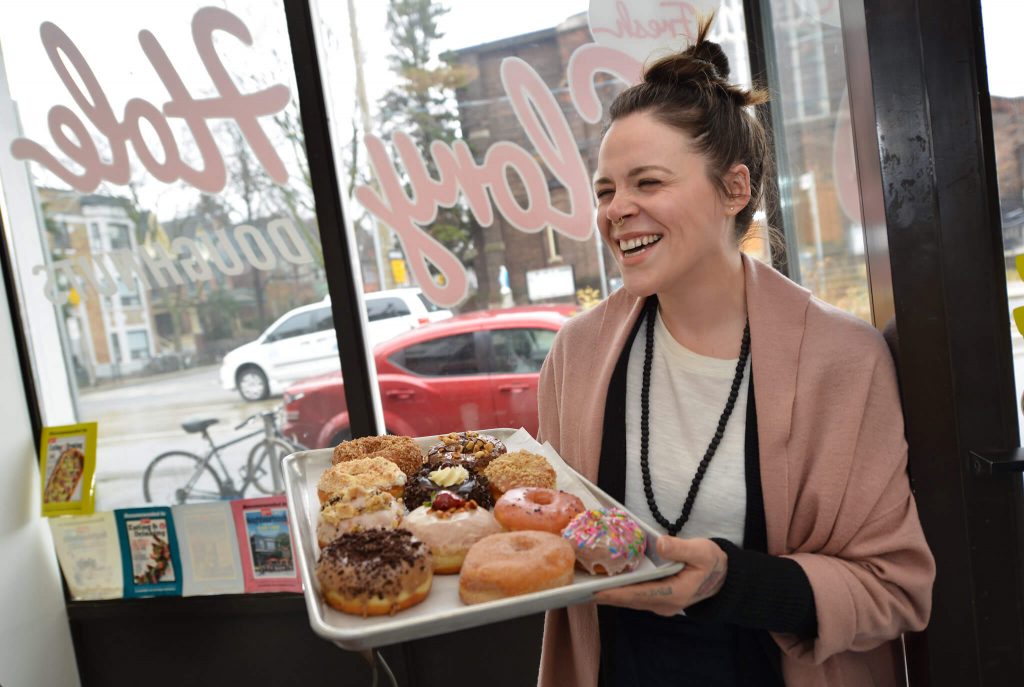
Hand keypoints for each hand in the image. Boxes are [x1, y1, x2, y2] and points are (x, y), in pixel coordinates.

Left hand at [592, 536, 727, 615]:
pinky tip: (605, 580)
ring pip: (628, 599)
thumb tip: (660, 544)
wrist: (723, 577)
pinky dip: (618, 589)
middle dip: (603, 594)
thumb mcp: (701, 552)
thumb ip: (680, 549)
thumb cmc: (712, 562)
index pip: (637, 595)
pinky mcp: (657, 598)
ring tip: (585, 583)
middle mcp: (663, 604)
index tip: (593, 590)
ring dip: (608, 592)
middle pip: (627, 600)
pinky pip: (633, 595)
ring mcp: (660, 604)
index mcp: (673, 594)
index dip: (614, 593)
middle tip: (578, 587)